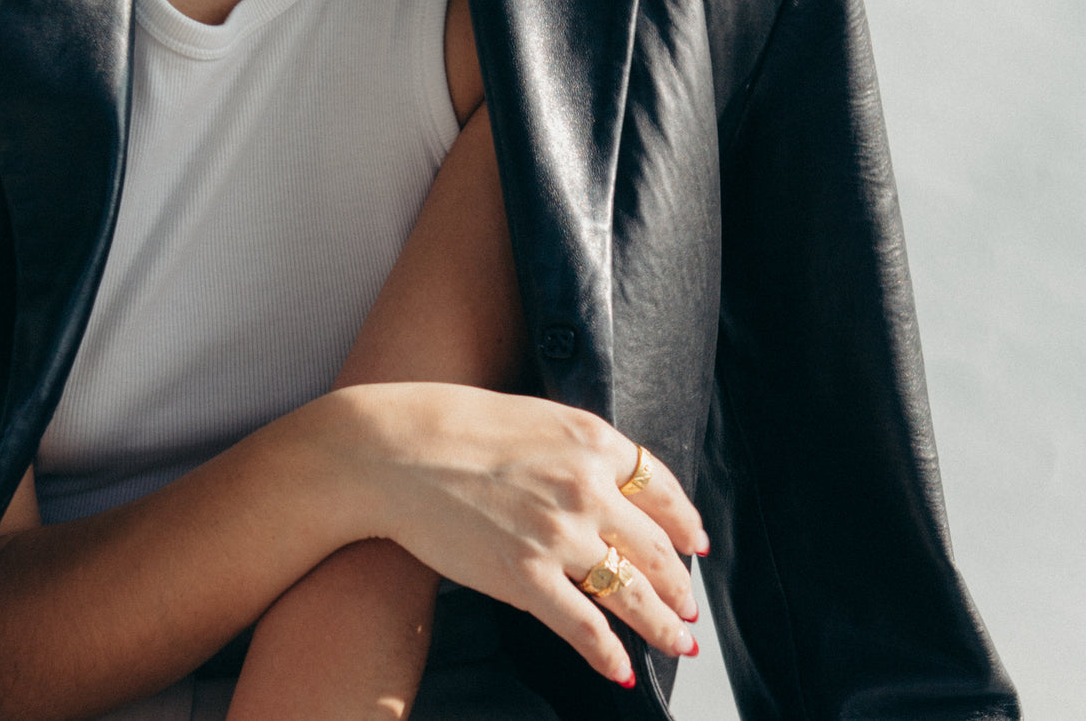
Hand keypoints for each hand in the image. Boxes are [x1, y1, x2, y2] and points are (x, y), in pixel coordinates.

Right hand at [319, 381, 707, 685]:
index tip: (693, 545)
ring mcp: (557, 535)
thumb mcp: (535, 418)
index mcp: (592, 441)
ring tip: (679, 643)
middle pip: (656, 548)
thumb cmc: (451, 426)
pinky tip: (620, 668)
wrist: (392, 451)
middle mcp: (586, 488)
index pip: (662, 490)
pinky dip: (608, 653)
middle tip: (689, 605)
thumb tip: (608, 484)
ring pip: (632, 592)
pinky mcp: (524, 576)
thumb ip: (579, 450)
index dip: (684, 525)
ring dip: (663, 625)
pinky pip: (585, 627)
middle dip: (680, 584)